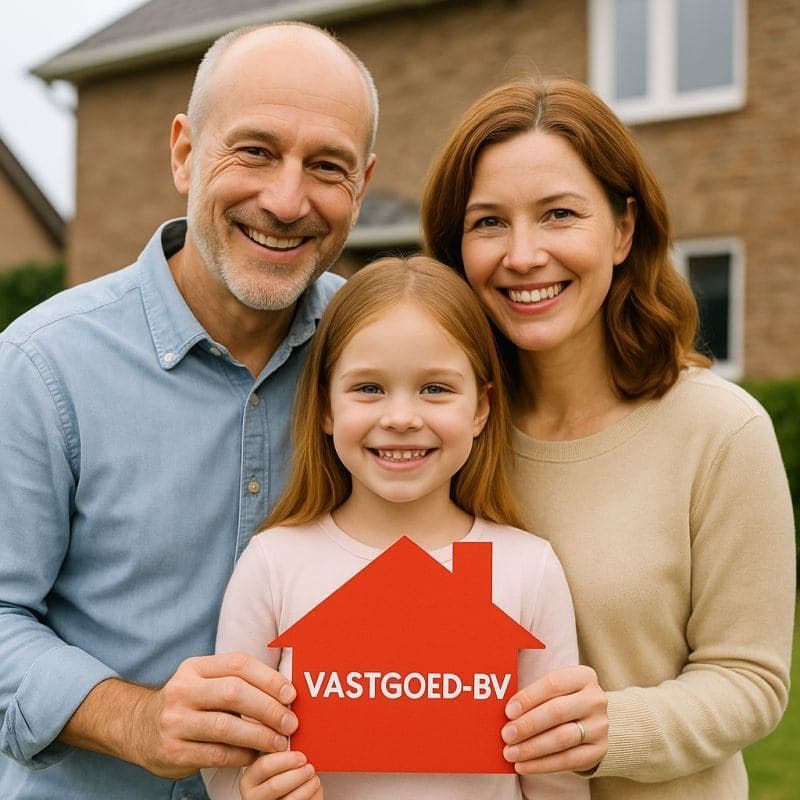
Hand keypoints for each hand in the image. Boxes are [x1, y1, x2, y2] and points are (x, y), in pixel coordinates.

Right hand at [133, 652, 297, 777]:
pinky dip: (241, 756)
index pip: (239, 664)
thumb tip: (285, 692)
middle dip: (268, 708)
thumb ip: (237, 682)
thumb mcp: (204, 681)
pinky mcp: (173, 751)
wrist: (137, 728)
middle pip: (234, 693)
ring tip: (279, 742)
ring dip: (259, 736)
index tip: (291, 694)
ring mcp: (174, 721)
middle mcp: (182, 690)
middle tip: (290, 722)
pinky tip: (254, 755)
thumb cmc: (188, 702)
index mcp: (195, 667)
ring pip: (226, 727)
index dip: (269, 678)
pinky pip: (216, 754)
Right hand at [240, 751, 321, 799]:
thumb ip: (275, 748)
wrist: (287, 796)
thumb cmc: (281, 776)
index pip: (264, 766)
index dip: (286, 760)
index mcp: (249, 778)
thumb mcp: (274, 761)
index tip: (301, 756)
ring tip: (314, 779)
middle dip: (298, 774)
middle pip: (276, 785)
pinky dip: (312, 797)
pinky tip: (314, 790)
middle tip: (309, 767)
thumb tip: (290, 723)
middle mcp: (253, 796)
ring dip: (307, 787)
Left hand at [501, 665, 607, 773]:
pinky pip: (568, 760)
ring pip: (562, 738)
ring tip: (510, 752)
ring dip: (532, 747)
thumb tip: (506, 713)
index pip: (553, 684)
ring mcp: (600, 725)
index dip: (528, 697)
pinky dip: (542, 764)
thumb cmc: (563, 700)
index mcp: (583, 676)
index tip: (508, 711)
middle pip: (557, 712)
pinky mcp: (599, 749)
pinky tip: (523, 765)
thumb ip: (534, 696)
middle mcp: (595, 700)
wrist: (593, 720)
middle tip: (506, 735)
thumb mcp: (555, 689)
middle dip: (528, 725)